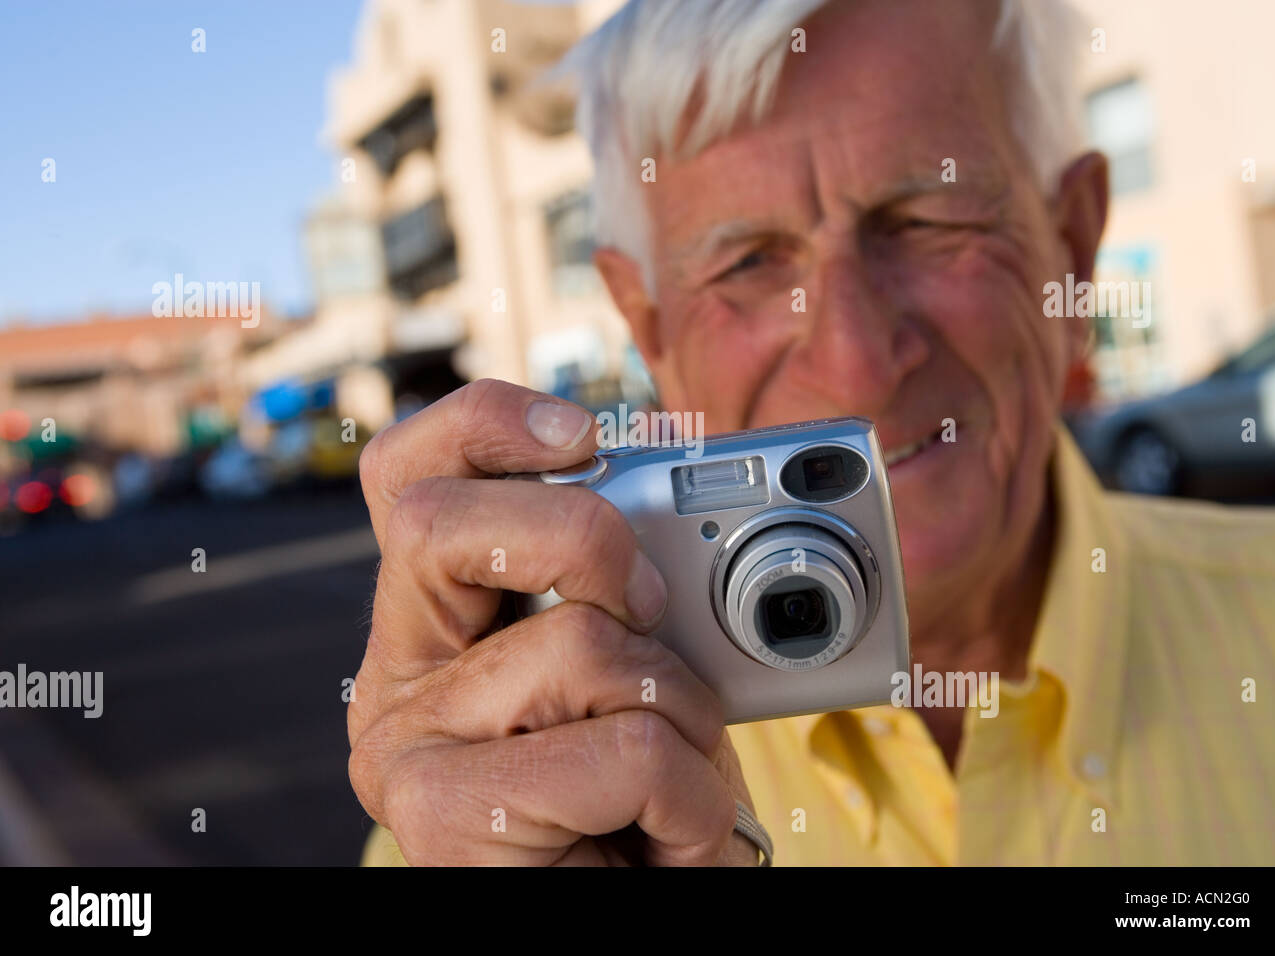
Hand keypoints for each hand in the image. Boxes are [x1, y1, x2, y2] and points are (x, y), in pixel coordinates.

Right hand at [347, 379, 758, 864]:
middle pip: (438, 521)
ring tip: (677, 780)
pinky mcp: (441, 816)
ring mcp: (405, 747)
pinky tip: (669, 835)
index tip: (584, 432)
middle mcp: (395, 677)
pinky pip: (624, 747)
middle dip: (585, 535)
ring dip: (681, 709)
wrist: (624, 915)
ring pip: (574, 643)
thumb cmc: (637, 800)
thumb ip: (624, 588)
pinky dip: (691, 791)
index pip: (407, 473)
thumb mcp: (636, 664)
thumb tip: (674, 522)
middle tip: (651, 606)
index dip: (487, 422)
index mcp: (433, 622)